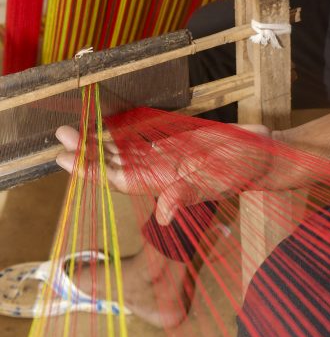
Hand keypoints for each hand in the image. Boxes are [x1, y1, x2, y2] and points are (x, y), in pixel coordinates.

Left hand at [56, 121, 270, 224]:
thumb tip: (164, 214)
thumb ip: (188, 195)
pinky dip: (126, 131)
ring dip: (101, 141)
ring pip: (125, 151)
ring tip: (77, 127)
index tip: (65, 157)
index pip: (117, 178)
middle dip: (86, 151)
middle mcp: (160, 172)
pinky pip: (144, 140)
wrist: (262, 157)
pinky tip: (112, 122)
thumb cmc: (240, 169)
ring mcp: (167, 158)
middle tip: (60, 134)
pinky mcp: (176, 144)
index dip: (90, 170)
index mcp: (164, 182)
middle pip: (114, 163)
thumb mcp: (216, 180)